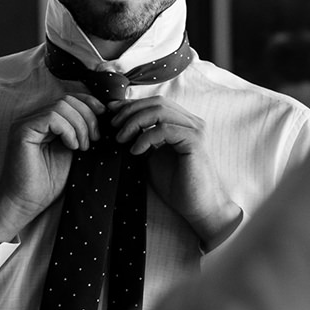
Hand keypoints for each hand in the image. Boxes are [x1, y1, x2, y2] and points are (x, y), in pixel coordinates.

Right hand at [0, 94, 103, 242]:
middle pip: (68, 99)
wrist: (26, 203)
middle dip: (88, 117)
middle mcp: (34, 117)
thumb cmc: (48, 182)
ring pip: (62, 105)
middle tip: (94, 139)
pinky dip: (68, 130)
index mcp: (45, 121)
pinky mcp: (22, 131)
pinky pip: (52, 117)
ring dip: (80, 125)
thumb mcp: (73, 150)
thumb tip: (103, 114)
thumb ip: (81, 131)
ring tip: (82, 147)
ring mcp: (26, 122)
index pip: (70, 98)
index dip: (90, 103)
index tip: (104, 118)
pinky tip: (72, 147)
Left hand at [110, 96, 242, 248]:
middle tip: (113, 126)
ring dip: (134, 122)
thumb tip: (120, 126)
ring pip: (159, 111)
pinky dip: (145, 137)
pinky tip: (135, 151)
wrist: (198, 207)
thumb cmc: (177, 185)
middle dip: (130, 110)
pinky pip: (164, 129)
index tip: (111, 112)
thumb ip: (142, 138)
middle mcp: (191, 122)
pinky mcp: (195, 141)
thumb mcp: (152, 157)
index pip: (155, 103)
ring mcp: (195, 130)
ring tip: (121, 139)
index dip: (131, 104)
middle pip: (156, 102)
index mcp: (182, 123)